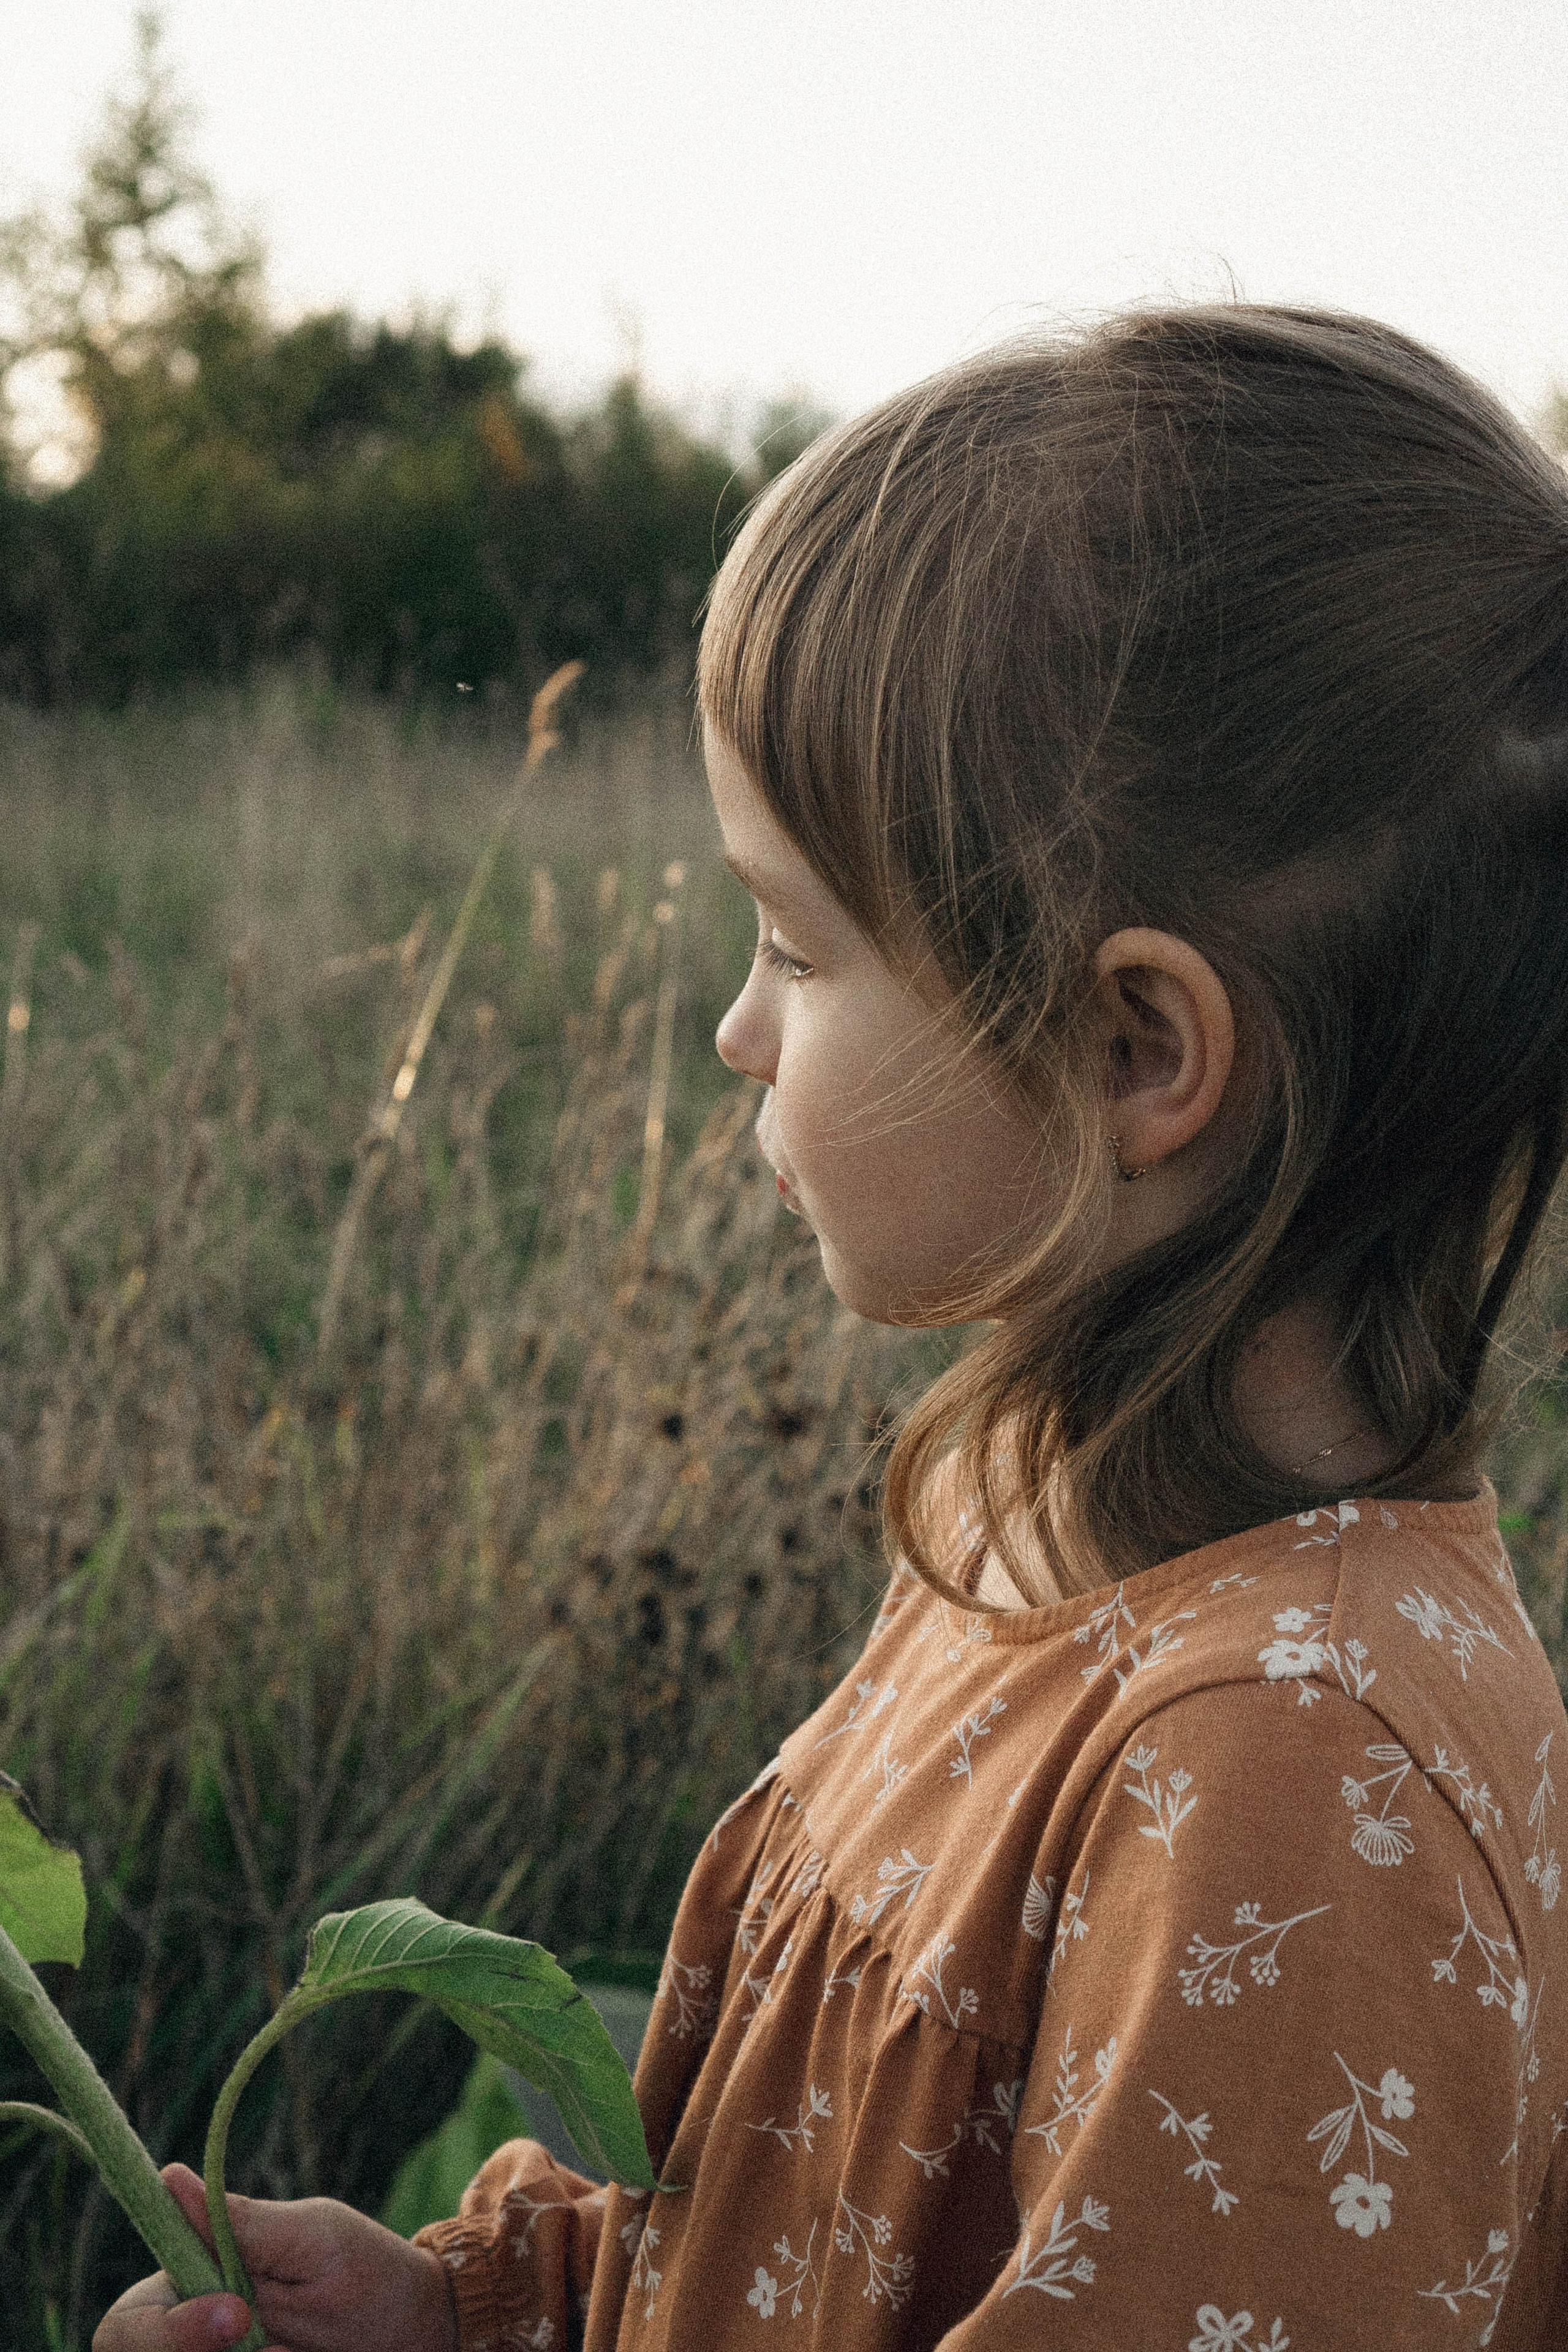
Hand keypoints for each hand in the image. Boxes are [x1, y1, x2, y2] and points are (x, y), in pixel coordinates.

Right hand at [92, 2162, 458, 2351]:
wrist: (418, 2332)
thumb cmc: (366, 2273)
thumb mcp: (312, 2240)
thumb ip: (240, 2225)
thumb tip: (169, 2176)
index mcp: (188, 2288)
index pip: (124, 2327)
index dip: (166, 2332)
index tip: (237, 2315)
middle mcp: (187, 2339)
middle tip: (282, 2349)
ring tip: (301, 2351)